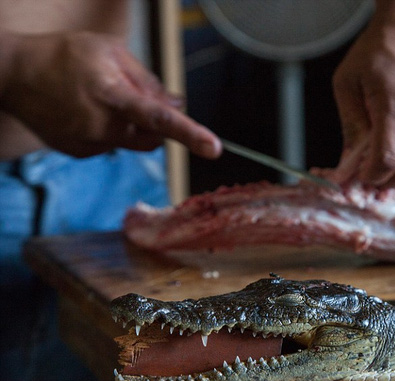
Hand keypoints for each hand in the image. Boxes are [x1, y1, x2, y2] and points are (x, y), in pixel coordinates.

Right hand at [0, 31, 220, 157]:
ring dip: (132, 126)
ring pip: (133, 142)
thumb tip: (177, 104)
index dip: (190, 133)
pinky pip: (112, 146)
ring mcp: (90, 143)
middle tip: (136, 98)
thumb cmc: (63, 56)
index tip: (213, 147)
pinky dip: (111, 132)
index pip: (160, 118)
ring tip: (101, 99)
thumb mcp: (110, 52)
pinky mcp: (81, 152)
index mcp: (112, 96)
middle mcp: (102, 126)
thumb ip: (147, 81)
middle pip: (154, 137)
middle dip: (157, 124)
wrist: (12, 75)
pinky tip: (87, 112)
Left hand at [332, 0, 394, 185]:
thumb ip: (350, 126)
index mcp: (394, 104)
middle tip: (372, 175)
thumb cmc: (379, 46)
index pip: (388, 159)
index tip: (360, 176)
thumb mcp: (349, 83)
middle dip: (389, 181)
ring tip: (385, 154)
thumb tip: (347, 164)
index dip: (372, 176)